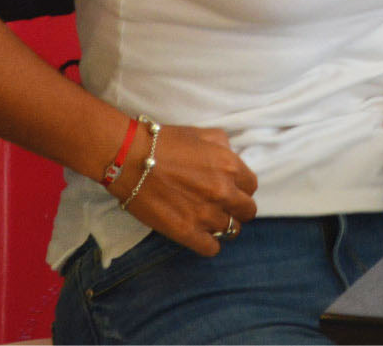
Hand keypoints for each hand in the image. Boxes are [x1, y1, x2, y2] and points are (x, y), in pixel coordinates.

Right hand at [120, 124, 255, 256]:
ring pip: (231, 230)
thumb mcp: (205, 135)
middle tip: (224, 207)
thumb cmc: (166, 143)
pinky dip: (209, 244)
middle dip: (238, 209)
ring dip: (223, 226)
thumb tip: (231, 160)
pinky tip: (201, 236)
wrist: (131, 160)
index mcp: (231, 167)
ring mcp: (205, 214)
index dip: (241, 188)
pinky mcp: (185, 232)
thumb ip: (225, 148)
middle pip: (247, 211)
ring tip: (210, 222)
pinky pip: (211, 248)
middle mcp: (223, 192)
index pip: (251, 186)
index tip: (230, 189)